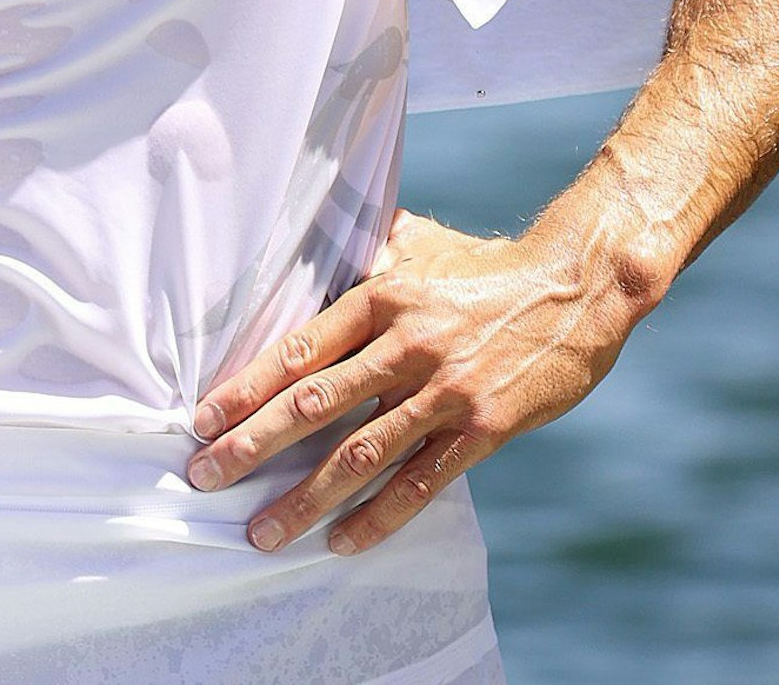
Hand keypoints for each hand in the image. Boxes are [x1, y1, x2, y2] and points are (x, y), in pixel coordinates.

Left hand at [187, 209, 651, 556]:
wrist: (576, 287)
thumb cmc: (486, 268)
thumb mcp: (420, 244)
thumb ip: (365, 251)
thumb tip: (311, 235)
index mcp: (381, 295)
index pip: (298, 348)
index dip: (245, 387)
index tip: (202, 419)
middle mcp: (405, 343)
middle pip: (313, 402)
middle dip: (251, 444)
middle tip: (204, 477)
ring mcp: (445, 389)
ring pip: (360, 452)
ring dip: (305, 497)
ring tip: (261, 530)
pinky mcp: (484, 428)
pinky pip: (421, 481)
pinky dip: (379, 517)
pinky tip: (343, 542)